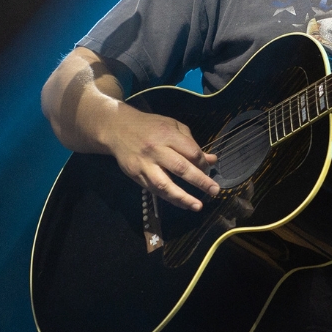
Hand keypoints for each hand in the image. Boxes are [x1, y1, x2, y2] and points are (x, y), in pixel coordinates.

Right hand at [99, 105, 219, 210]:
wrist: (117, 128)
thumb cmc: (150, 126)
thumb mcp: (172, 126)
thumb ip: (192, 143)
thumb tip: (211, 161)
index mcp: (167, 134)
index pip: (190, 152)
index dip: (202, 163)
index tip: (208, 169)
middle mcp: (155, 150)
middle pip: (180, 168)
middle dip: (200, 181)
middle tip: (214, 191)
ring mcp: (144, 165)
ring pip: (164, 184)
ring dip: (182, 197)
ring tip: (197, 206)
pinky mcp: (135, 175)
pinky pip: (154, 190)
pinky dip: (169, 198)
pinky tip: (181, 203)